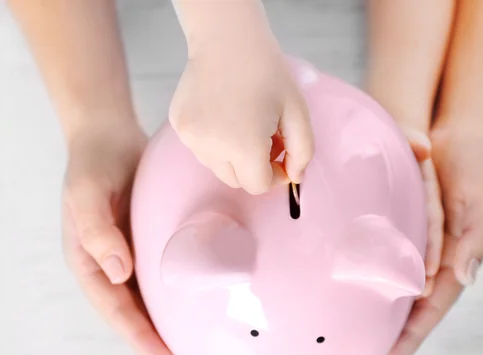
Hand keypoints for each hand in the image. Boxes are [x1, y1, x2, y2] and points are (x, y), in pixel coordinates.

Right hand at [62, 122, 193, 354]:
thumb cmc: (93, 165)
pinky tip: (201, 314)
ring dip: (172, 335)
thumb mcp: (87, 193)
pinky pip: (166, 282)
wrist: (108, 138)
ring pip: (153, 307)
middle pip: (137, 321)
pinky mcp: (151, 247)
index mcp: (90, 266)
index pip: (120, 315)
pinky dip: (181, 303)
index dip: (144, 345)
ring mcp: (132, 260)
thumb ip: (97, 232)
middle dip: (160, 354)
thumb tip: (117, 274)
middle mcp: (111, 270)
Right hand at [169, 26, 313, 193]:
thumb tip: (293, 178)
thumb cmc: (266, 72)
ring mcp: (191, 138)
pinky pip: (201, 149)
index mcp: (244, 146)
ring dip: (234, 156)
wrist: (227, 39)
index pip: (258, 186)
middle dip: (254, 167)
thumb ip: (303, 153)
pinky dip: (215, 141)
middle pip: (237, 181)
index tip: (280, 157)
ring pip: (218, 167)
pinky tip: (224, 115)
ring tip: (245, 124)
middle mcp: (212, 147)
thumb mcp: (299, 113)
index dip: (274, 175)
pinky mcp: (179, 127)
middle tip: (266, 137)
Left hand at [362, 127, 482, 354]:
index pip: (429, 310)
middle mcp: (429, 261)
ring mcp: (409, 246)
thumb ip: (477, 239)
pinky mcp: (392, 226)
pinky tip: (341, 297)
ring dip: (369, 318)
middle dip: (385, 344)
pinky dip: (361, 279)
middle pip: (405, 310)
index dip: (408, 339)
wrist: (461, 135)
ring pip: (387, 290)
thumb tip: (463, 276)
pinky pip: (374, 258)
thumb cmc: (481, 168)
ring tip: (344, 346)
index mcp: (454, 261)